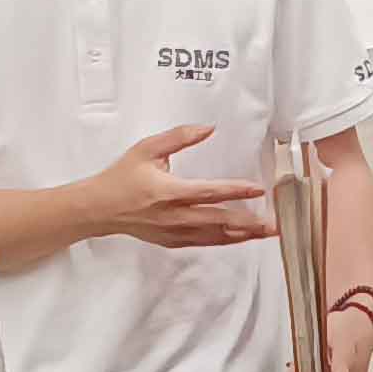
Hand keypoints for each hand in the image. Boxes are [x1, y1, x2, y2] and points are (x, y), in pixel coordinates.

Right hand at [91, 125, 277, 249]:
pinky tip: (240, 237)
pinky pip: (204, 243)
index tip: (257, 189)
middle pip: (218, 220)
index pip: (208, 192)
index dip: (234, 190)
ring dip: (242, 235)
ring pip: (214, 236)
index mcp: (167, 191)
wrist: (99, 208)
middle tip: (273, 223)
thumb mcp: (147, 149)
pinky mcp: (171, 242)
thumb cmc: (122, 177)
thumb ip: (179, 137)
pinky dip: (224, 240)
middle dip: (248, 223)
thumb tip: (208, 128)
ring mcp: (172, 232)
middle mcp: (173, 216)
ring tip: (265, 232)